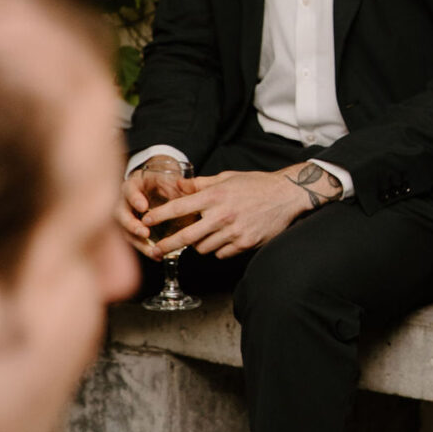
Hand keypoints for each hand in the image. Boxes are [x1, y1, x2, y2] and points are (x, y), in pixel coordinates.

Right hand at [118, 163, 188, 257]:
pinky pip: (133, 240)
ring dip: (138, 242)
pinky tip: (156, 256)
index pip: (129, 189)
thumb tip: (185, 187)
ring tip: (152, 251)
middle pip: (120, 213)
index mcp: (134, 185)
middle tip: (144, 233)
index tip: (143, 207)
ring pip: (124, 230)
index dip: (134, 198)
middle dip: (131, 225)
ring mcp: (126, 216)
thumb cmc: (164, 182)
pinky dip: (144, 248)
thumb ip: (176, 185)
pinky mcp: (131, 229)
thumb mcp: (170, 179)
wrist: (160, 186)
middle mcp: (125, 201)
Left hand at [144, 162, 339, 258]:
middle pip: (186, 236)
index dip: (159, 216)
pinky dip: (218, 250)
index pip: (179, 208)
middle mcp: (222, 215)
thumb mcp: (227, 178)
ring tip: (202, 237)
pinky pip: (221, 254)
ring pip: (203, 248)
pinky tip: (223, 240)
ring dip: (198, 245)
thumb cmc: (256, 184)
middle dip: (167, 244)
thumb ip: (200, 184)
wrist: (286, 195)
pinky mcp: (245, 243)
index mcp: (215, 196)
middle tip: (156, 249)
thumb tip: (177, 185)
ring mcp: (234, 231)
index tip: (146, 221)